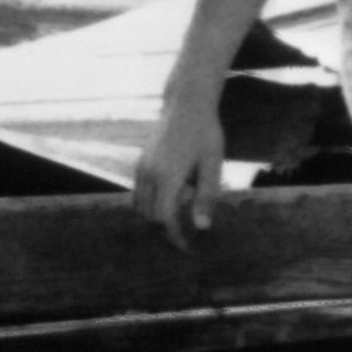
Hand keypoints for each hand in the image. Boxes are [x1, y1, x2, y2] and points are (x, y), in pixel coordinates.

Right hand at [129, 100, 226, 245]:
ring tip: (178, 219)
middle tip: (185, 237)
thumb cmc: (206, 133)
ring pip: (140, 206)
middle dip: (165, 229)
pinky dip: (150, 203)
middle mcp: (149, 174)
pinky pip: (138, 193)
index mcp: (168, 176)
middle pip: (150, 216)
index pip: (165, 218)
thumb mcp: (213, 164)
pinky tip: (170, 200)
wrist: (187, 104)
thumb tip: (202, 228)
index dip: (174, 236)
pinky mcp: (140, 163)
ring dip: (156, 217)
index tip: (186, 247)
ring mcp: (141, 168)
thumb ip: (207, 196)